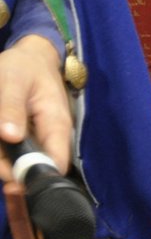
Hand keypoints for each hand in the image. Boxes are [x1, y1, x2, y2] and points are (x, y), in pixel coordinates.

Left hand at [0, 34, 72, 181]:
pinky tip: (0, 147)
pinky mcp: (26, 136)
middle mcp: (50, 137)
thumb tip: (10, 137)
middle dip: (11, 170)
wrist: (32, 58)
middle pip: (35, 165)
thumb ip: (11, 108)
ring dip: (4, 161)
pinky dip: (2, 152)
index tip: (11, 181)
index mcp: (56, 125)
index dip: (35, 175)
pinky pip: (13, 150)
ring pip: (21, 160)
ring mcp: (38, 137)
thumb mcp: (13, 81)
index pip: (55, 162)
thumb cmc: (25, 66)